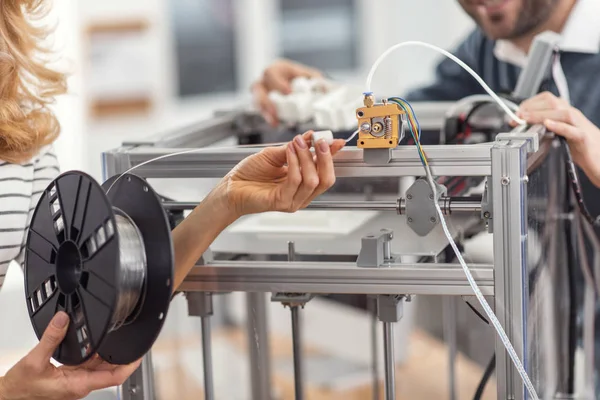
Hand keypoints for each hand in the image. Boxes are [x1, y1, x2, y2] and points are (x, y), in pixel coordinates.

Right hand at [0, 312, 140, 399]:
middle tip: (131, 338)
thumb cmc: (20, 389)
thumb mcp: (34, 361)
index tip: (140, 353)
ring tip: (116, 337)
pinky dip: (94, 354)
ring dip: (108, 353)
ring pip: (100, 367)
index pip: (115, 377)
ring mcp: (76, 382)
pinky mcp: (70, 379)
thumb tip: (63, 319)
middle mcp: (80, 385)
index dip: (130, 365)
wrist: (9, 398)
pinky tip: (96, 342)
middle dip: (122, 355)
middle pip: (110, 370)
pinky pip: (88, 365)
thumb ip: (51, 338)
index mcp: (78, 385)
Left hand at [215, 131, 344, 217]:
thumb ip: (295, 148)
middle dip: (325, 158)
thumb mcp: (276, 155)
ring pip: (312, 180)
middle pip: (326, 179)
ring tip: (297, 142)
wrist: (231, 186)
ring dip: (307, 157)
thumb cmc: (250, 173)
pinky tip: (288, 151)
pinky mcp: (282, 202)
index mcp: (303, 184)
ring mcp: (293, 201)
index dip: (332, 156)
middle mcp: (301, 195)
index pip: (325, 171)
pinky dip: (294, 163)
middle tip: (319, 140)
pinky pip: (295, 181)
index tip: (336, 141)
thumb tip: (311, 136)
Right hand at [251, 59, 322, 125]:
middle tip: (276, 112)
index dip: (278, 83)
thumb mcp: (308, 76)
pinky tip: (275, 124)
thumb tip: (325, 88)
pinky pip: (261, 111)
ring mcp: (261, 93)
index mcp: (276, 69)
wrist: (293, 85)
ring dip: (266, 112)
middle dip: (266, 101)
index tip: (288, 92)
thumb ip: (315, 80)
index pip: (271, 73)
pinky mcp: (262, 105)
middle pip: (258, 88)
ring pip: (257, 101)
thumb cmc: (299, 78)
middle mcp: (265, 80)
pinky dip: (268, 118)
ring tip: (275, 121)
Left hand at [515, 92, 599, 187]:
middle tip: (518, 117)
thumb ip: (546, 128)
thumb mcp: (561, 135)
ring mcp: (580, 126)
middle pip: (554, 102)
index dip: (530, 103)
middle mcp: (574, 117)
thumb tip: (524, 125)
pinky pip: (573, 130)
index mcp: (567, 114)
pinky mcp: (584, 139)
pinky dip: (559, 126)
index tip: (517, 113)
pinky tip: (548, 124)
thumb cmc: (582, 147)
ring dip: (541, 114)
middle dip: (532, 107)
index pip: (548, 99)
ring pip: (563, 113)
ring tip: (526, 118)